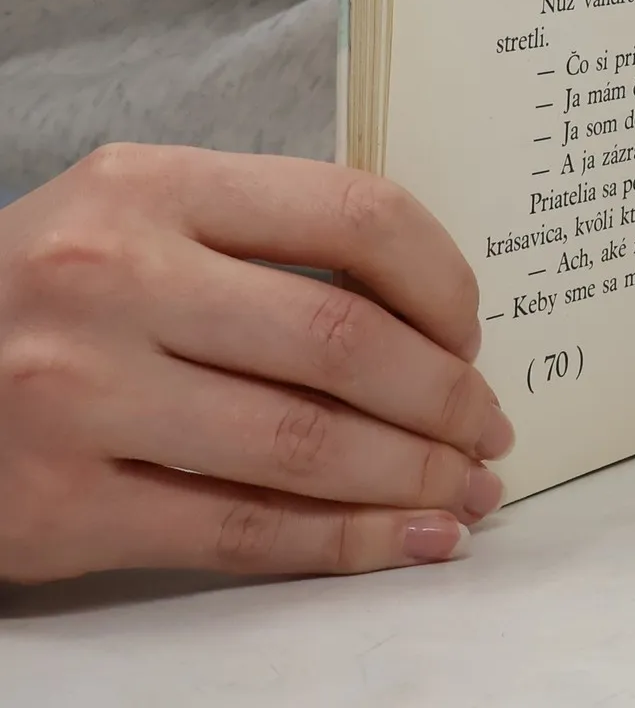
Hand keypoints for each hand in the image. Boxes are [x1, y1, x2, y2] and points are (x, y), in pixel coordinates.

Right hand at [0, 145, 510, 581]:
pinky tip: (407, 539)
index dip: (443, 279)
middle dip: (446, 395)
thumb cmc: (51, 289)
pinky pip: (240, 530)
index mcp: (153, 186)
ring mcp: (78, 397)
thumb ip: (263, 237)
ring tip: (469, 486)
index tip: (474, 328)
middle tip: (491, 424)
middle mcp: (114, 281)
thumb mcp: (140, 215)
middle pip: (342, 342)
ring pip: (305, 445)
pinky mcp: (56, 509)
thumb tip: (428, 310)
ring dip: (414, 475)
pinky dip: (344, 542)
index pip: (353, 214)